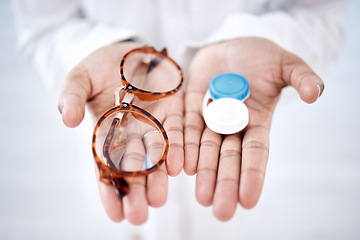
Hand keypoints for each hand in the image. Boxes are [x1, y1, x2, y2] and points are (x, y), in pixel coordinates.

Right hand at [58, 42, 183, 224]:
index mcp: (107, 133)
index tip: (114, 214)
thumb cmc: (101, 66)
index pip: (106, 167)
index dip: (109, 190)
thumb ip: (72, 97)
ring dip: (157, 178)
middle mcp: (132, 134)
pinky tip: (176, 167)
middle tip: (139, 215)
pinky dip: (176, 148)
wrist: (130, 51)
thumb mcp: (79, 78)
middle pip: (134, 168)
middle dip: (136, 192)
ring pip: (156, 156)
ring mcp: (154, 124)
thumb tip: (68, 120)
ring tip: (159, 199)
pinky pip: (176, 132)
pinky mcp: (173, 110)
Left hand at [184, 37, 323, 220]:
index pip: (256, 152)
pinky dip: (181, 145)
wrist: (231, 46)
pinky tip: (178, 166)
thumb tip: (316, 92)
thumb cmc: (261, 56)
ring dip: (202, 171)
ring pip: (204, 147)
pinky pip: (183, 127)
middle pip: (227, 157)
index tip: (249, 201)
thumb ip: (300, 77)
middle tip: (220, 211)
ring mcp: (209, 116)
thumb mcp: (285, 64)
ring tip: (201, 197)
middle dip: (224, 182)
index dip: (253, 174)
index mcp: (256, 120)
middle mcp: (231, 124)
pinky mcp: (189, 105)